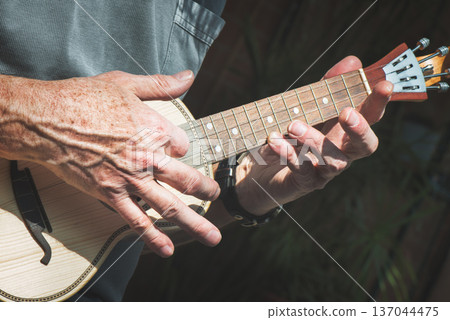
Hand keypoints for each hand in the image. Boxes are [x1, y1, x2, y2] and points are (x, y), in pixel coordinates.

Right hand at [0, 70, 220, 256]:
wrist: (44, 120)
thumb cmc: (82, 98)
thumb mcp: (126, 83)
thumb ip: (161, 85)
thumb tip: (188, 76)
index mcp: (155, 128)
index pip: (182, 145)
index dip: (179, 147)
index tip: (172, 149)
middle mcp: (148, 157)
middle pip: (187, 179)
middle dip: (206, 190)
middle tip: (215, 196)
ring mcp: (130, 179)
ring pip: (169, 206)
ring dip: (194, 223)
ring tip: (212, 237)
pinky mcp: (110, 195)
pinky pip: (136, 221)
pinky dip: (153, 237)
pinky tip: (167, 249)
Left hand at [234, 56, 393, 214]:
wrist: (258, 166)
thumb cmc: (290, 132)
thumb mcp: (306, 105)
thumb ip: (328, 86)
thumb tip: (353, 61)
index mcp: (346, 131)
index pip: (370, 117)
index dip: (379, 102)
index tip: (384, 84)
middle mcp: (342, 152)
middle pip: (365, 146)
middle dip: (360, 129)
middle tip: (346, 113)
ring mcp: (325, 170)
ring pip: (332, 160)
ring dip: (314, 140)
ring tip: (293, 125)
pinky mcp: (304, 182)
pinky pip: (302, 170)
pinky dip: (287, 153)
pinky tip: (274, 140)